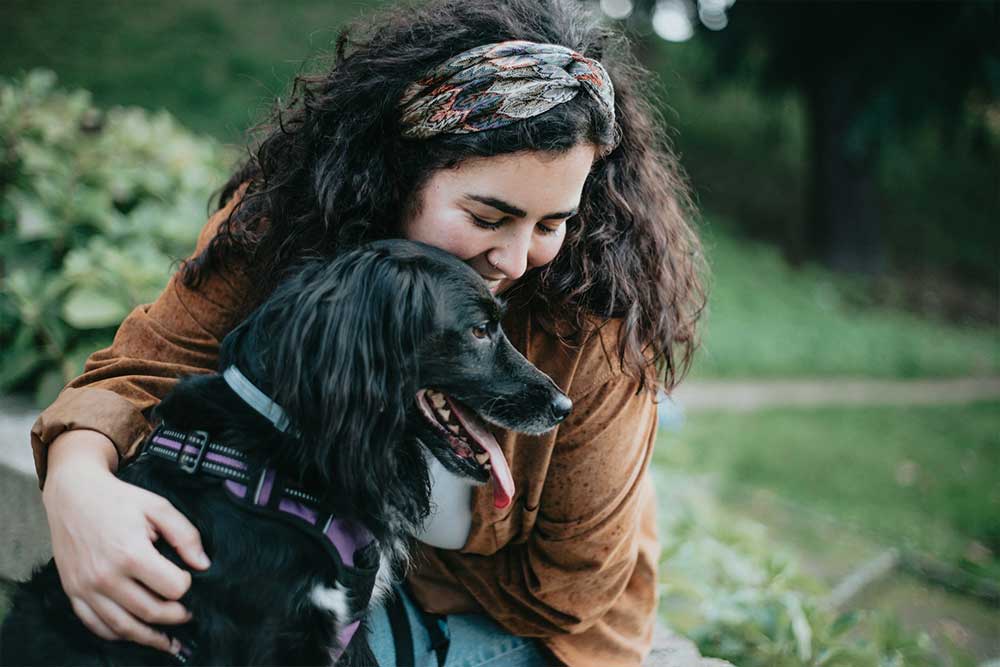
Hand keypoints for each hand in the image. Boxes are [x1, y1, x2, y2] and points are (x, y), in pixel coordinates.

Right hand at [41, 430, 211, 653]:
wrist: (73, 495)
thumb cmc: (119, 500)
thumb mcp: (158, 507)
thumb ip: (186, 535)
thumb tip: (204, 565)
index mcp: (130, 553)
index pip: (172, 587)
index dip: (186, 585)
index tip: (189, 578)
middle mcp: (106, 576)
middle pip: (151, 612)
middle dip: (176, 616)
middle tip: (188, 614)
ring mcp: (86, 588)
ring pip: (123, 627)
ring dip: (150, 638)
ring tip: (169, 641)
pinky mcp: (73, 593)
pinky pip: (96, 625)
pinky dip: (117, 634)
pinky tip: (134, 633)